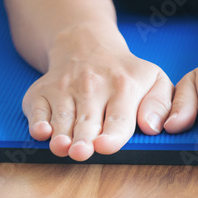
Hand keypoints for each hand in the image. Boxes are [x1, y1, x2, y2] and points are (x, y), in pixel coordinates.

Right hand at [21, 23, 173, 160]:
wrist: (85, 45)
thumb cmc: (124, 73)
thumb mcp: (154, 78)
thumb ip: (161, 104)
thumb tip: (151, 126)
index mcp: (123, 86)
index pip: (119, 118)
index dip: (111, 135)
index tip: (105, 146)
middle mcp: (91, 86)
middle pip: (87, 121)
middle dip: (83, 138)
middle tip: (81, 152)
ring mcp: (64, 88)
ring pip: (61, 117)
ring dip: (60, 134)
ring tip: (61, 147)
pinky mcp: (41, 91)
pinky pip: (36, 109)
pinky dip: (36, 121)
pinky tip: (41, 131)